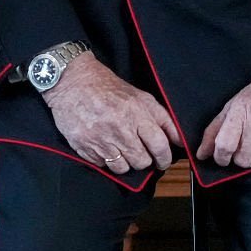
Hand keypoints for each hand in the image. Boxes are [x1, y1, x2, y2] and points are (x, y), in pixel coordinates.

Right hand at [42, 53, 180, 174]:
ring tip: (121, 149)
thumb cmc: (107, 87)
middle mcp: (120, 128)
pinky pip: (103, 166)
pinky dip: (106, 160)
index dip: (165, 158)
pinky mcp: (84, 147)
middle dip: (144, 160)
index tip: (164, 161)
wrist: (71, 81)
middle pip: (142, 161)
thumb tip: (178, 140)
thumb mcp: (139, 95)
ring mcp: (100, 139)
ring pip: (123, 168)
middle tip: (140, 152)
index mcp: (136, 112)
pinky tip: (104, 145)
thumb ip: (161, 118)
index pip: (159, 145)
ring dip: (125, 162)